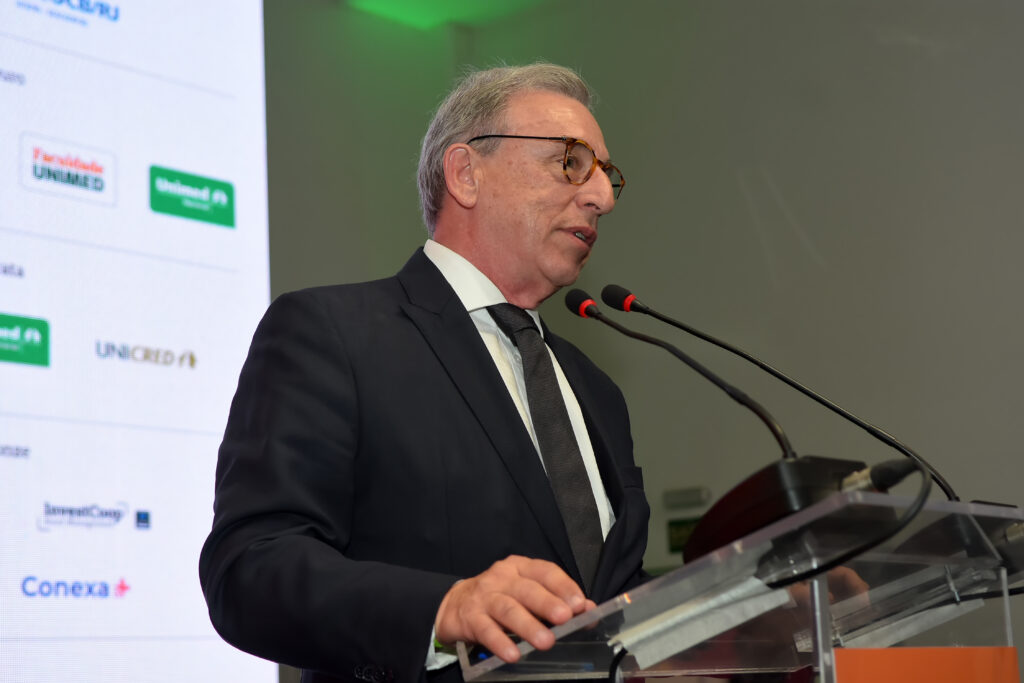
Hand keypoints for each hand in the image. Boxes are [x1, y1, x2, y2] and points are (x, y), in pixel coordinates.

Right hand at [434, 555, 595, 662]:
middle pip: (527, 589)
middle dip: (547, 603)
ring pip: (508, 609)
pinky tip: (513, 654)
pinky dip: (500, 642)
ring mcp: (484, 597)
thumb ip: (556, 600)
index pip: (544, 571)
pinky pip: (486, 630)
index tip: (579, 603)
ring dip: (528, 625)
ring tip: (546, 642)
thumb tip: (588, 610)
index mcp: (520, 567)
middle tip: (564, 618)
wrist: (454, 605)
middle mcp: (501, 578)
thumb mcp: (527, 593)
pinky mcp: (470, 618)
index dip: (563, 586)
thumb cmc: (499, 598)